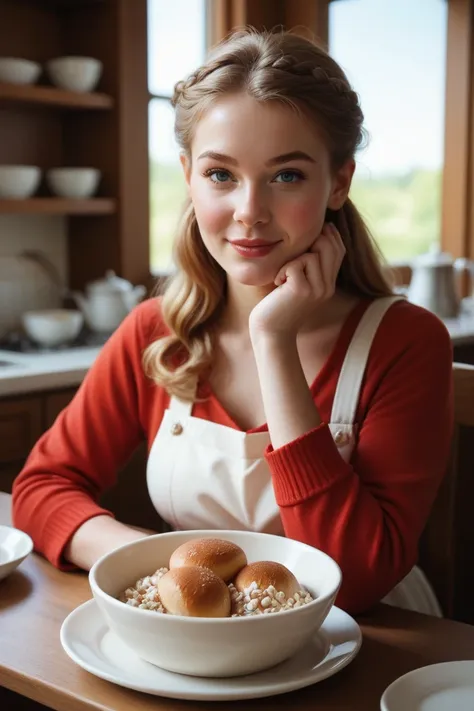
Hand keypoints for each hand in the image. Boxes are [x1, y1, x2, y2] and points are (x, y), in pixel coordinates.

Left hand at [249, 222, 344, 339]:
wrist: (271, 331)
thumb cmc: (279, 305)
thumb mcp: (299, 283)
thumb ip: (309, 266)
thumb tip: (315, 236)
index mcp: (328, 284)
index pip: (339, 250)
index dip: (331, 235)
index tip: (318, 228)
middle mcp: (327, 287)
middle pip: (329, 248)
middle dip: (312, 242)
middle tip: (294, 257)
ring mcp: (317, 290)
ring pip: (312, 255)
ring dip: (292, 262)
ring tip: (283, 277)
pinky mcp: (302, 290)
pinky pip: (295, 265)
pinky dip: (283, 270)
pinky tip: (278, 284)